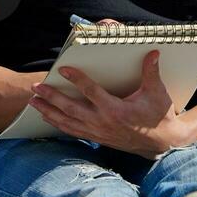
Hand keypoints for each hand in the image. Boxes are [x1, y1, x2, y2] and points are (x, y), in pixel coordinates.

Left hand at [29, 51, 194, 158]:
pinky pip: (73, 131)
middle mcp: (103, 123)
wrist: (162, 143)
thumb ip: (151, 72)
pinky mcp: (97, 138)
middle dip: (52, 97)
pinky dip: (58, 123)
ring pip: (68, 122)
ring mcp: (98, 132)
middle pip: (71, 109)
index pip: (91, 92)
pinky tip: (47, 117)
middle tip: (36, 87)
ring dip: (50, 111)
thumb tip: (152, 52)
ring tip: (34, 102)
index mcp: (116, 110)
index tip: (63, 69)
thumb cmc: (159, 116)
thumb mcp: (157, 93)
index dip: (77, 80)